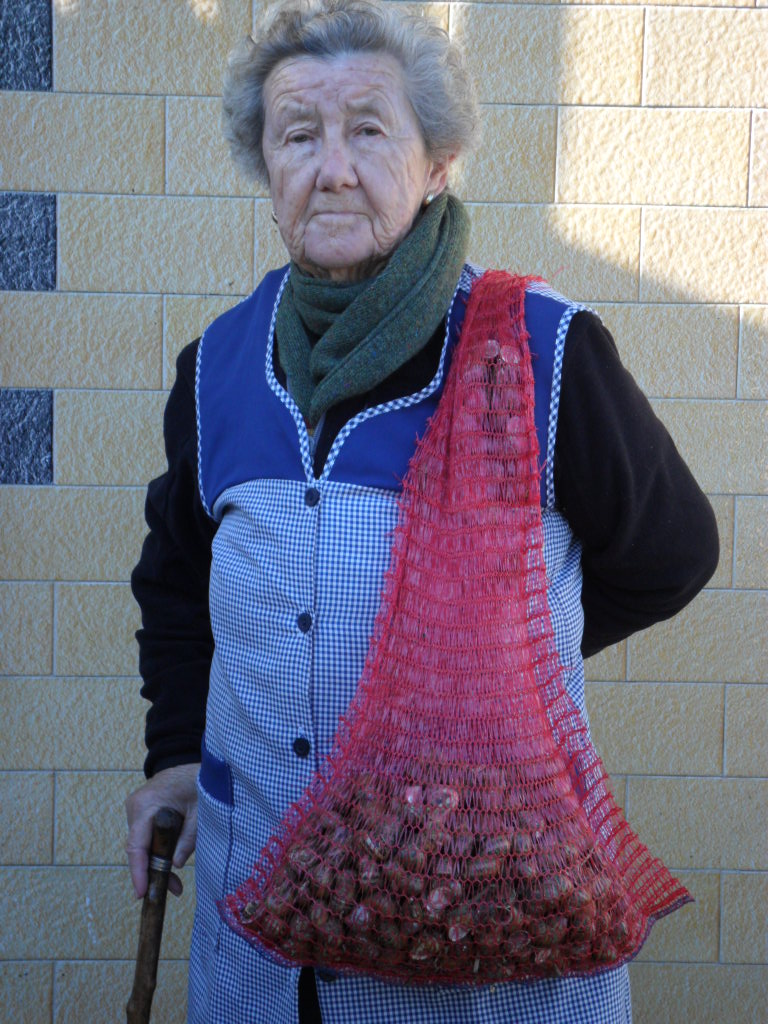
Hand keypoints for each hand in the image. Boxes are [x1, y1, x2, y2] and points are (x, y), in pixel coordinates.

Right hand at [125, 763, 199, 898]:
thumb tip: (175, 864)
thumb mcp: (201, 811)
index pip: (136, 844)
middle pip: (138, 848)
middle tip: (173, 891)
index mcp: (146, 804)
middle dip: (152, 873)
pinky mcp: (143, 813)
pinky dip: (157, 852)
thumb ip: (189, 837)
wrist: (197, 765)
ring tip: (175, 885)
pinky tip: (170, 865)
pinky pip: (147, 838)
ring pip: (142, 845)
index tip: (142, 893)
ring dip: (156, 864)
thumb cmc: (199, 782)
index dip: (138, 871)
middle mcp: (135, 807)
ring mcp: (137, 810)